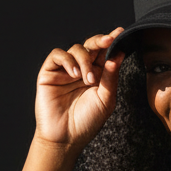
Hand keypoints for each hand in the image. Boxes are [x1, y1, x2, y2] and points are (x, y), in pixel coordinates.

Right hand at [34, 27, 124, 150]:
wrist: (66, 138)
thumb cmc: (87, 122)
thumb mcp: (106, 99)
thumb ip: (111, 77)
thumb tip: (118, 55)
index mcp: (98, 75)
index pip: (105, 53)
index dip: (112, 42)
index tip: (120, 32)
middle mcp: (82, 70)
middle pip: (91, 46)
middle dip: (100, 41)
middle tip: (108, 41)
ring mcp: (65, 70)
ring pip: (76, 49)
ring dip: (84, 60)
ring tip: (87, 79)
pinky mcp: (50, 72)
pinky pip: (58, 55)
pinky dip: (68, 61)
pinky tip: (74, 74)